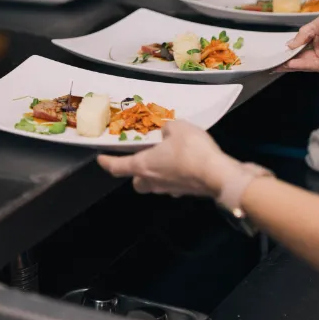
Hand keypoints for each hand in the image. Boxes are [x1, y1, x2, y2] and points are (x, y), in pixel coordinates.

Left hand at [98, 121, 254, 202]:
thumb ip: (166, 128)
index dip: (107, 162)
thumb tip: (165, 131)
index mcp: (143, 165)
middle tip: (141, 159)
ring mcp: (169, 189)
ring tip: (165, 158)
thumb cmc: (191, 150)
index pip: (117, 167)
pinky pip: (173, 184)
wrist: (217, 175)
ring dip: (156, 174)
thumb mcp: (177, 127)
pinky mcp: (185, 192)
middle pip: (137, 182)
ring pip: (155, 185)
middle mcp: (153, 181)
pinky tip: (184, 165)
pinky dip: (174, 176)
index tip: (100, 159)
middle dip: (135, 173)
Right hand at [280, 12, 318, 74]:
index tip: (278, 49)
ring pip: (303, 62)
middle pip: (300, 54)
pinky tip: (288, 64)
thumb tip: (290, 44)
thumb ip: (304, 33)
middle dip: (286, 57)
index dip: (290, 46)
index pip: (301, 42)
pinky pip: (311, 67)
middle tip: (272, 60)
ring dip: (289, 63)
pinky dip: (299, 66)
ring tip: (275, 64)